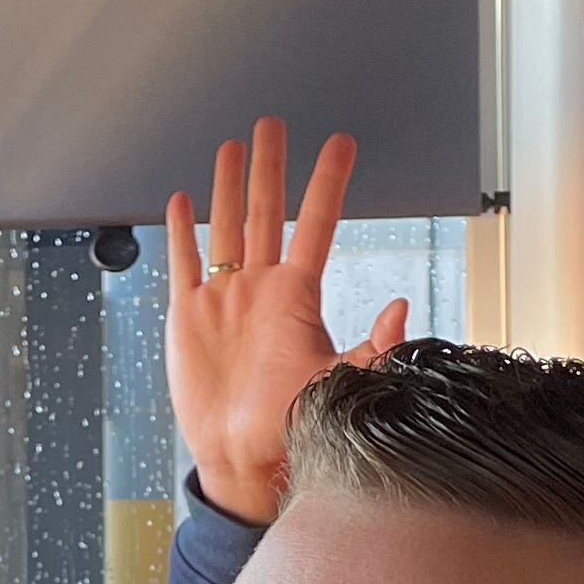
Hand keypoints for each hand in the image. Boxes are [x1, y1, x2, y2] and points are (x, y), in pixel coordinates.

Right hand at [164, 117, 406, 526]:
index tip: (340, 144)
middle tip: (273, 123)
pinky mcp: (188, 316)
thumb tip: (402, 307)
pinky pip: (183, 263)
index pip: (314, 225)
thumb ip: (373, 347)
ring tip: (231, 146)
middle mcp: (260, 290)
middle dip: (269, 167)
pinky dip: (181, 230)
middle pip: (264, 212)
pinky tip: (183, 200)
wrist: (242, 459)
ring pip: (224, 227)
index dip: (326, 184)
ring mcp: (223, 299)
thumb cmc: (292, 428)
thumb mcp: (341, 385)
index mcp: (296, 299)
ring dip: (226, 186)